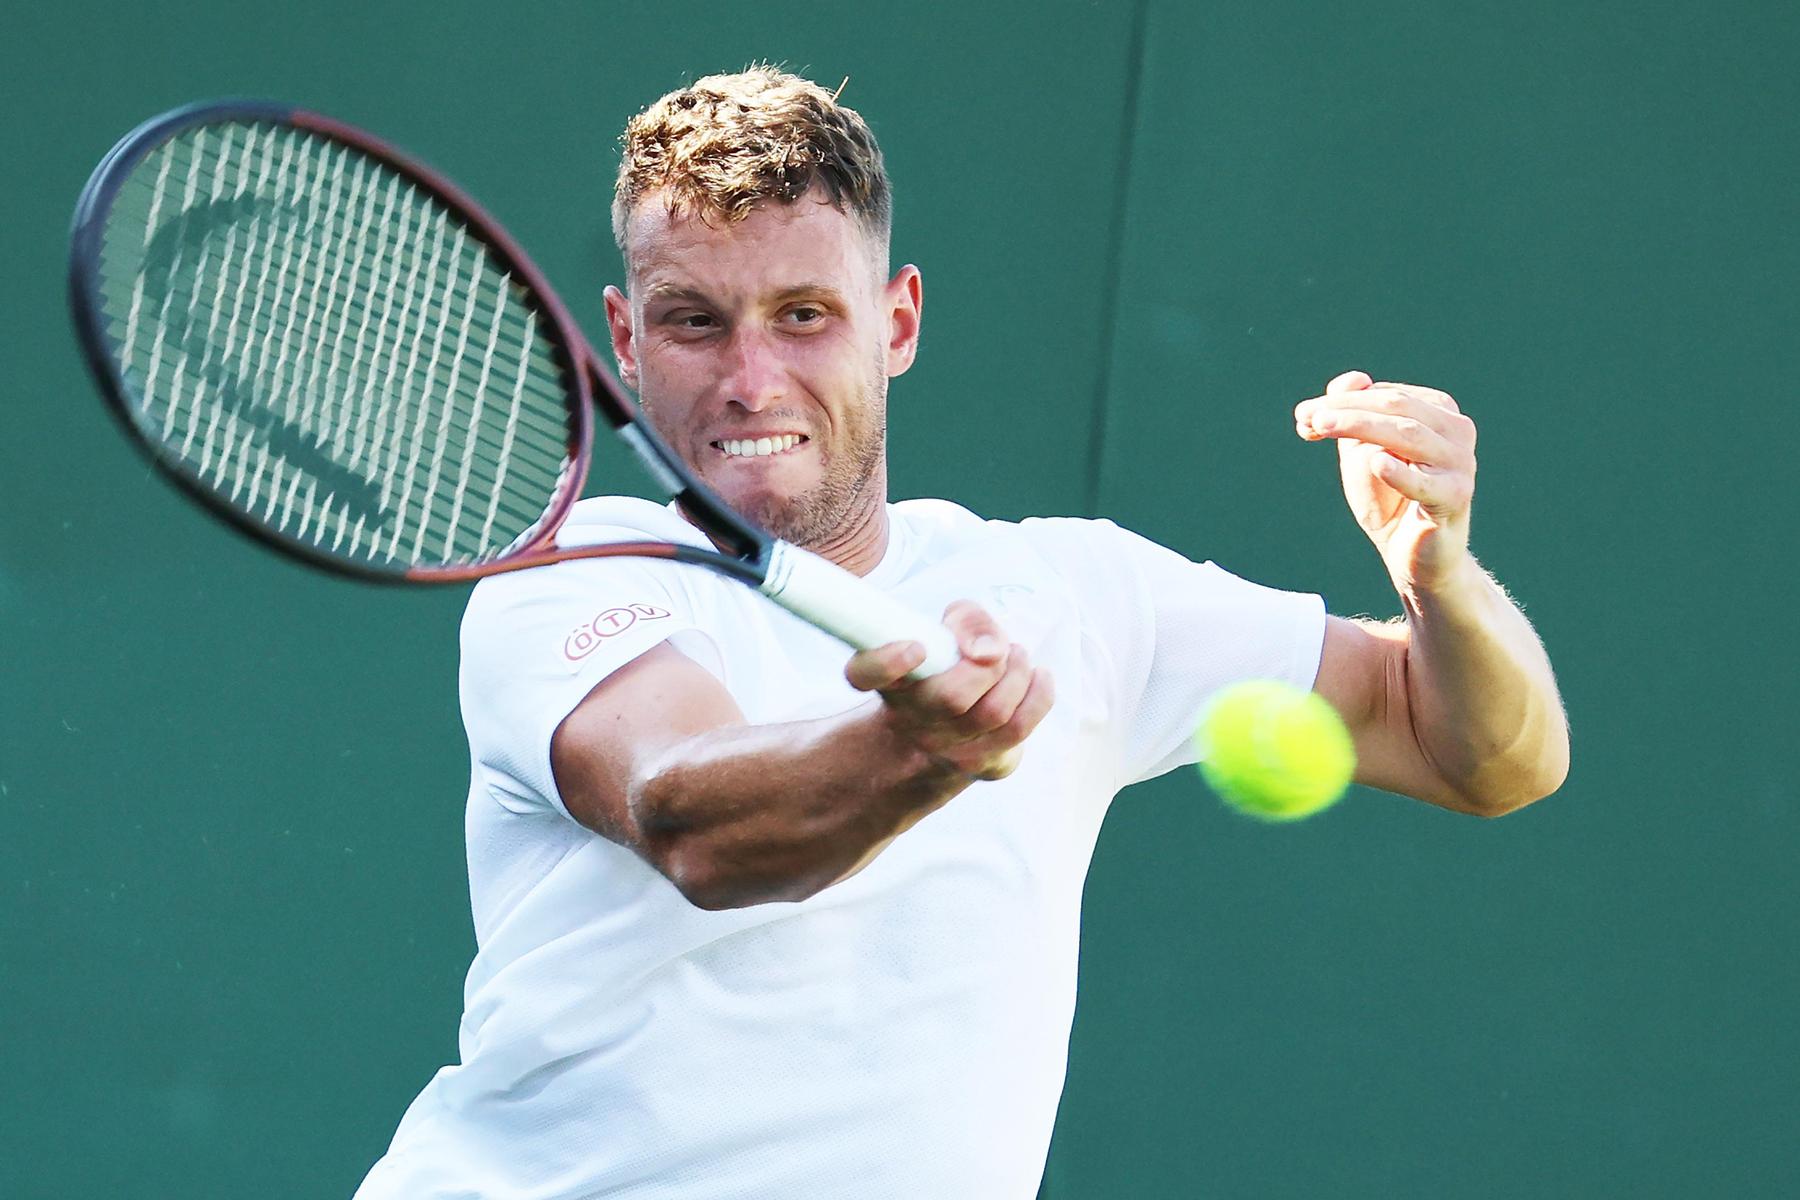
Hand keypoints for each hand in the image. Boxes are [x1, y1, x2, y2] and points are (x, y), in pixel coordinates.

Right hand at [844, 600, 1055, 780]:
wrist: (932, 744)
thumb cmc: (942, 674)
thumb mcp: (942, 636)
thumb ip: (966, 621)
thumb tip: (989, 650)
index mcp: (888, 682)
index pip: (865, 674)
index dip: (888, 662)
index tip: (916, 648)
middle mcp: (909, 720)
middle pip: (950, 697)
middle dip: (987, 664)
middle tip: (995, 650)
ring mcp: (946, 749)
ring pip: (993, 711)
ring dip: (1016, 673)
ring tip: (1016, 656)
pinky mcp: (984, 763)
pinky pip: (1020, 729)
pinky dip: (1039, 694)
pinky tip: (1038, 675)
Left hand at [1296, 370, 1479, 596]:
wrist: (1412, 555)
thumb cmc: (1389, 498)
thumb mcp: (1363, 451)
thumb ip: (1354, 414)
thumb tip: (1351, 380)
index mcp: (1440, 412)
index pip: (1386, 395)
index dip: (1342, 401)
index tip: (1303, 415)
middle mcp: (1457, 432)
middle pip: (1395, 408)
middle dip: (1346, 410)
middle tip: (1307, 417)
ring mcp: (1461, 464)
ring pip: (1406, 435)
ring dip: (1360, 427)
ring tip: (1323, 426)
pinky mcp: (1455, 499)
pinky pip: (1426, 483)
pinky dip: (1401, 473)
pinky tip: (1378, 463)